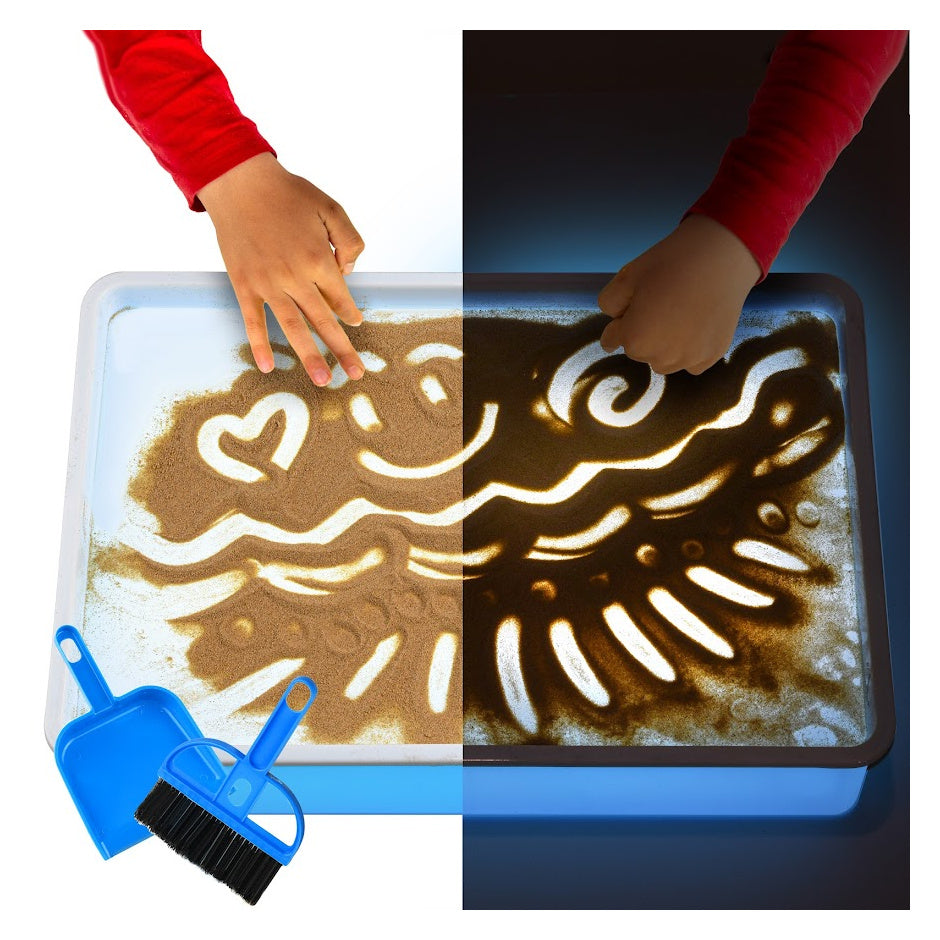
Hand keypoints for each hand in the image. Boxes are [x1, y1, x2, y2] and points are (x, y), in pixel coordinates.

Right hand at [197, 153, 365, 385]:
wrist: (240, 182)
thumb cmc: (289, 194)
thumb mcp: (332, 208)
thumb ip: (350, 240)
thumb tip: (348, 272)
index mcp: (319, 259)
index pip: (341, 298)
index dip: (350, 312)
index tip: (355, 322)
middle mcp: (295, 277)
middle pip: (323, 321)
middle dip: (342, 349)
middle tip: (356, 374)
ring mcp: (267, 283)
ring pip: (293, 328)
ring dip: (310, 356)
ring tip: (324, 380)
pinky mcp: (244, 284)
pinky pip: (253, 320)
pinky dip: (260, 344)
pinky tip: (269, 367)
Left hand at [597, 214, 761, 374]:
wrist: (721, 256)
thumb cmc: (671, 263)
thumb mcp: (627, 276)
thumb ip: (609, 303)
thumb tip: (614, 319)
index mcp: (634, 340)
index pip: (612, 340)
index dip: (617, 323)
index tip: (624, 316)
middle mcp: (660, 358)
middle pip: (639, 351)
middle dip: (642, 332)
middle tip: (658, 304)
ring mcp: (688, 359)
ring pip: (664, 361)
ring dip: (664, 346)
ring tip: (677, 315)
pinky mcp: (712, 355)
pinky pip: (691, 362)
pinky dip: (689, 350)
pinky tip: (695, 325)